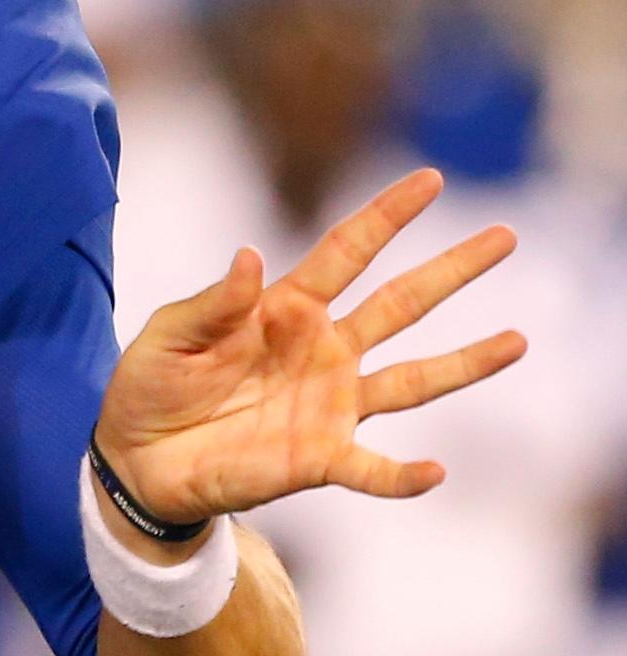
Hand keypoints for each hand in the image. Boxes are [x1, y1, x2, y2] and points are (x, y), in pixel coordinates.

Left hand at [96, 168, 526, 527]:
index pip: (346, 252)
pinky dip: (402, 475)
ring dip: (465, 363)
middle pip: (400, 303)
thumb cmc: (153, 386)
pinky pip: (372, 468)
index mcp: (286, 310)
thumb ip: (213, 303)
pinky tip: (434, 472)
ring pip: (413, 380)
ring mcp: (330, 404)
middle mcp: (323, 352)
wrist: (137, 458)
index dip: (386, 216)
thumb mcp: (169, 336)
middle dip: (452, 270)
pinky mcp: (320, 459)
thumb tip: (249, 257)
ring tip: (518, 341)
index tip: (431, 180)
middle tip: (505, 236)